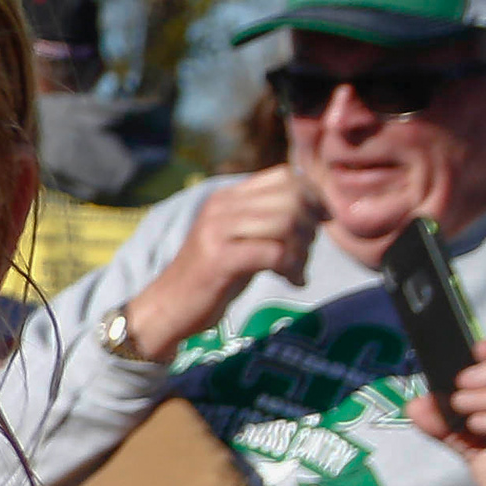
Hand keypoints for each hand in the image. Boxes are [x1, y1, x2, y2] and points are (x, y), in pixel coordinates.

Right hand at [121, 166, 321, 360]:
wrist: (166, 308)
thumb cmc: (209, 276)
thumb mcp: (238, 237)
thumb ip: (267, 219)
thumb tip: (318, 207)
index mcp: (227, 196)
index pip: (285, 176)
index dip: (312, 197)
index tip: (319, 222)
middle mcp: (221, 207)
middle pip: (291, 199)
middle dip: (310, 226)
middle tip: (305, 252)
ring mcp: (218, 231)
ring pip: (287, 223)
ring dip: (303, 250)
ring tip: (297, 269)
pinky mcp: (220, 259)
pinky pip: (275, 253)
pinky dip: (293, 268)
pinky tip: (292, 281)